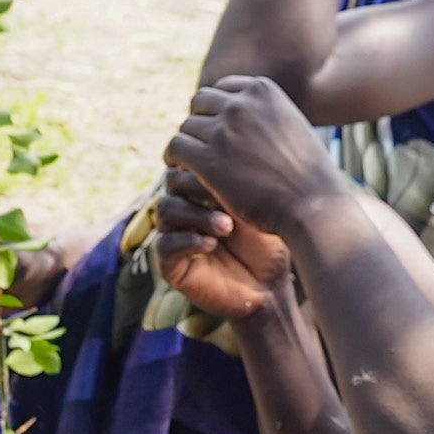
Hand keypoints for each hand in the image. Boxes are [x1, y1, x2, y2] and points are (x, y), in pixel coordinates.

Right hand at [150, 169, 296, 324]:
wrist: (269, 286)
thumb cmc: (269, 242)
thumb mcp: (257, 203)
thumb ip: (236, 178)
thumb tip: (221, 147)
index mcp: (203, 191)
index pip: (190, 163)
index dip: (205, 165)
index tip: (234, 174)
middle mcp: (186, 209)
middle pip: (172, 181)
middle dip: (198, 187)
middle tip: (225, 197)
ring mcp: (176, 236)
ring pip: (165, 209)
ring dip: (196, 214)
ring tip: (226, 227)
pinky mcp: (171, 265)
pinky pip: (165, 244)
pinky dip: (188, 240)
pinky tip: (211, 244)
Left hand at [163, 77, 343, 242]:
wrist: (311, 202)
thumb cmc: (306, 172)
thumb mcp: (290, 125)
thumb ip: (265, 114)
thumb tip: (243, 115)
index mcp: (262, 89)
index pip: (222, 88)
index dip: (215, 109)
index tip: (214, 129)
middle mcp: (241, 103)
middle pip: (200, 103)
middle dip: (198, 123)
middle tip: (197, 145)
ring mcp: (223, 130)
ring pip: (186, 126)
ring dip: (185, 143)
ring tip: (187, 160)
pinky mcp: (208, 159)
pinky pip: (176, 148)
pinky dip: (173, 157)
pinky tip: (177, 169)